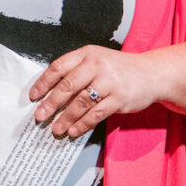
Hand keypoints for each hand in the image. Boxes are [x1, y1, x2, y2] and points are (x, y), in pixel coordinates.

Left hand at [29, 43, 185, 138]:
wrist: (152, 73)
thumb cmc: (119, 69)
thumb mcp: (97, 60)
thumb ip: (76, 71)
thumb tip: (49, 93)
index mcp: (87, 54)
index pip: (58, 67)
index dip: (43, 83)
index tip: (33, 96)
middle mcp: (97, 65)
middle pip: (67, 86)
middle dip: (50, 103)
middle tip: (39, 116)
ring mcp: (109, 82)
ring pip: (80, 102)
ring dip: (65, 118)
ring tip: (55, 128)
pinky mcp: (119, 98)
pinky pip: (96, 114)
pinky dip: (82, 124)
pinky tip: (73, 130)